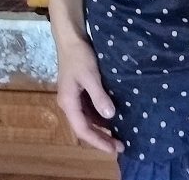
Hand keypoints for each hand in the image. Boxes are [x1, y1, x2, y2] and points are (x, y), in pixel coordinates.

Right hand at [55, 37, 121, 153]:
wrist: (71, 39)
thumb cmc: (80, 56)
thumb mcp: (91, 76)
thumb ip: (99, 96)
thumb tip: (110, 116)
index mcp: (69, 103)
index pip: (83, 130)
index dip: (98, 141)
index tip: (113, 149)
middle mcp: (69, 104)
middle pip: (85, 127)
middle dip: (101, 138)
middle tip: (119, 147)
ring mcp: (74, 98)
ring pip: (87, 120)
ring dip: (101, 129)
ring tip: (117, 136)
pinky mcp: (79, 91)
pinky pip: (89, 110)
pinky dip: (100, 117)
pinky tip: (111, 118)